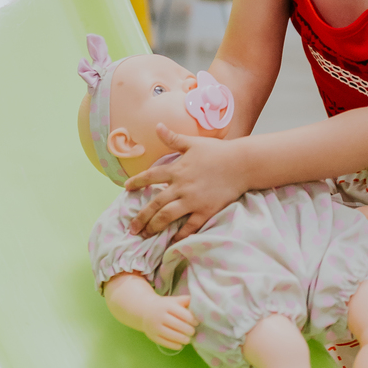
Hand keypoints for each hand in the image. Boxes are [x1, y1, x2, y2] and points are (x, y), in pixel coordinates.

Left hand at [125, 129, 248, 237]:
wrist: (242, 164)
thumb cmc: (218, 152)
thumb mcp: (193, 142)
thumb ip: (173, 138)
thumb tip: (157, 126)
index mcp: (177, 170)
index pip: (150, 177)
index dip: (137, 182)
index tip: (126, 188)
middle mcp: (181, 187)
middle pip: (155, 203)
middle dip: (141, 217)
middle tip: (132, 228)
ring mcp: (193, 200)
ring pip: (167, 216)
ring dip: (154, 226)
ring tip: (145, 234)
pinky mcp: (206, 210)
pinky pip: (189, 226)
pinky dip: (180, 234)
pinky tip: (171, 241)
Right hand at [140, 293, 195, 349]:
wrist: (145, 311)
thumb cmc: (165, 306)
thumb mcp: (174, 300)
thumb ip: (186, 300)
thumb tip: (200, 304)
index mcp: (167, 306)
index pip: (182, 314)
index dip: (192, 319)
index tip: (197, 323)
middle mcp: (159, 316)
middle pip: (178, 326)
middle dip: (189, 330)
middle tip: (193, 332)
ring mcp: (155, 327)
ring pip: (172, 335)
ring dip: (183, 339)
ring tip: (188, 340)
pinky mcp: (152, 336)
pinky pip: (165, 343)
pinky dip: (174, 345)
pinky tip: (180, 345)